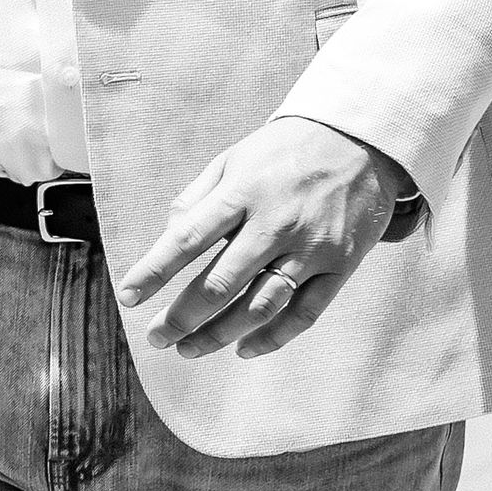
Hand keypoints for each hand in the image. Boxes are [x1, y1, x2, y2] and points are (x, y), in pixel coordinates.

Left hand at [116, 117, 410, 357]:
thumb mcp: (235, 159)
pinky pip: (304, 313)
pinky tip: (243, 350)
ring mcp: (312, 247)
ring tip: (189, 350)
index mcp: (244, 192)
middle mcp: (276, 223)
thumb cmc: (286, 152)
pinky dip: (273, 338)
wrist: (364, 141)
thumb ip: (198, 199)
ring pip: (260, 306)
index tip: (128, 297)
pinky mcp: (340, 265)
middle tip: (156, 338)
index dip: (154, 272)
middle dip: (181, 318)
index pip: (188, 239)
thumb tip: (169, 237)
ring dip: (219, 335)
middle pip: (220, 284)